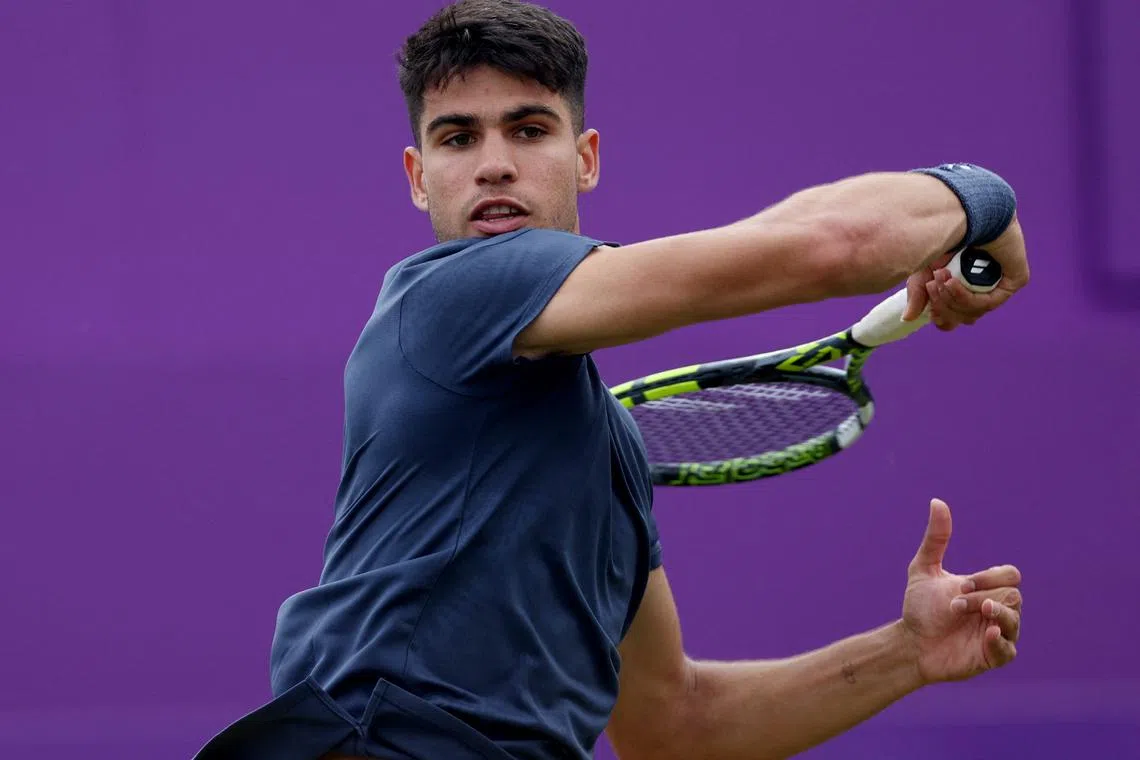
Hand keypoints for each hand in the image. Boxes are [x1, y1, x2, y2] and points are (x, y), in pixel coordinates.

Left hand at [900, 498, 1022, 683]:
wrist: (910, 642)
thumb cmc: (920, 608)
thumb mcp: (924, 569)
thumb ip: (936, 538)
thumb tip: (936, 501)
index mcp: (987, 588)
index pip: (1010, 575)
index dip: (990, 577)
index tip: (962, 584)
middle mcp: (997, 609)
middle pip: (1013, 595)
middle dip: (984, 595)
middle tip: (955, 604)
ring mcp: (998, 633)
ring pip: (1015, 620)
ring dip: (993, 614)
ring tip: (967, 612)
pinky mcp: (993, 657)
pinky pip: (1009, 650)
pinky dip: (1000, 641)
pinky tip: (986, 633)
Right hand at [903, 216, 1029, 329]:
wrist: (966, 208)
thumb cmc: (944, 231)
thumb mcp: (923, 267)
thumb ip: (918, 293)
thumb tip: (909, 318)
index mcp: (965, 285)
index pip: (956, 316)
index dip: (942, 318)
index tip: (930, 313)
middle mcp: (983, 287)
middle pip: (962, 318)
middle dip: (942, 306)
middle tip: (931, 285)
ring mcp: (1000, 284)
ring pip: (973, 312)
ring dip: (950, 299)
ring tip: (940, 277)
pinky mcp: (1014, 281)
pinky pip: (988, 302)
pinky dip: (965, 296)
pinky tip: (951, 282)